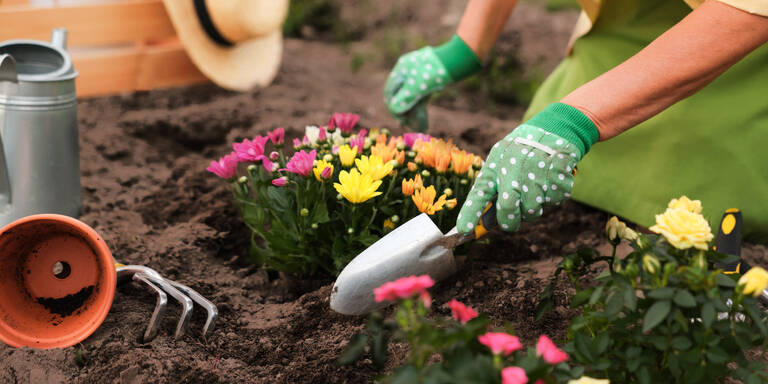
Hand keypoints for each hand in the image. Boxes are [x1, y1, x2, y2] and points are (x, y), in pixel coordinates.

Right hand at [383, 35, 480, 131]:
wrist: (456, 60)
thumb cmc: (434, 72)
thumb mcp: (417, 87)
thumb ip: (404, 99)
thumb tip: (394, 110)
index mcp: (401, 69)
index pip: (390, 92)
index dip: (393, 107)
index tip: (400, 120)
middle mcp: (407, 71)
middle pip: (400, 95)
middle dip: (404, 111)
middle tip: (408, 125)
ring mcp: (418, 74)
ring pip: (411, 97)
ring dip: (413, 112)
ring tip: (418, 127)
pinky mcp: (428, 79)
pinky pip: (421, 96)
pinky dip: (421, 108)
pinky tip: (424, 123)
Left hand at [457, 103, 598, 233]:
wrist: (552, 130)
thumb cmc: (519, 152)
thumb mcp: (500, 163)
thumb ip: (493, 191)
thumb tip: (487, 223)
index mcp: (495, 166)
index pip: (479, 193)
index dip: (470, 213)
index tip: (464, 230)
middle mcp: (513, 170)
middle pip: (508, 208)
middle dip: (509, 222)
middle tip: (511, 222)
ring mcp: (536, 174)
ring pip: (532, 211)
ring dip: (533, 209)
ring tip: (534, 190)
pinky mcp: (557, 178)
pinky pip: (553, 203)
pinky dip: (551, 198)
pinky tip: (548, 182)